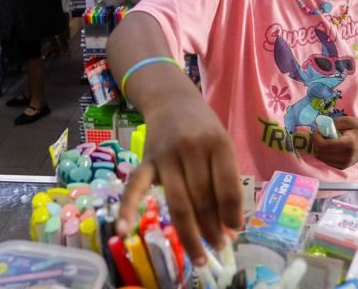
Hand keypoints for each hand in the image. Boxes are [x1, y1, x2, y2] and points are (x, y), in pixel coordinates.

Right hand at [115, 94, 242, 265]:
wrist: (172, 100)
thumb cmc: (203, 128)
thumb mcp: (222, 145)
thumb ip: (225, 181)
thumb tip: (230, 226)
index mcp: (218, 144)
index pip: (227, 187)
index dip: (232, 214)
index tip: (234, 232)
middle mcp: (192, 148)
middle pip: (202, 199)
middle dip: (212, 228)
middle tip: (219, 248)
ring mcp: (166, 155)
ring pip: (178, 202)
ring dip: (189, 234)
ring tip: (200, 256)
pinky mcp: (146, 160)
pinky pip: (135, 187)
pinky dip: (128, 209)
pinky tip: (123, 231)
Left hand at [311, 116, 357, 169]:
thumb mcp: (348, 120)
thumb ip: (333, 124)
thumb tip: (320, 129)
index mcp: (349, 144)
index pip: (324, 146)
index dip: (316, 138)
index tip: (318, 130)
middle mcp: (346, 157)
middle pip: (320, 153)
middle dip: (316, 142)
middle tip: (321, 134)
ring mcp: (345, 164)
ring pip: (321, 158)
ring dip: (319, 148)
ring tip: (326, 140)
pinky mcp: (343, 167)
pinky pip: (325, 161)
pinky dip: (323, 153)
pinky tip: (330, 146)